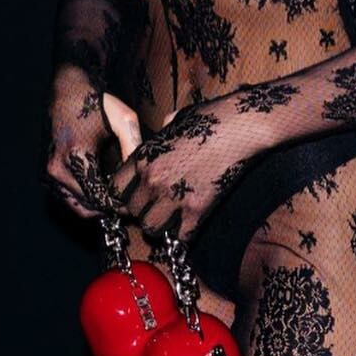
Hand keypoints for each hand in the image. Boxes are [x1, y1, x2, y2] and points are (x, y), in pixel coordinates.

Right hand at [41, 65, 137, 218]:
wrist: (66, 87)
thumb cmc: (95, 100)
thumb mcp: (123, 119)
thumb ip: (132, 148)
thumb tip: (139, 175)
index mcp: (76, 156)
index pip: (99, 198)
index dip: (118, 206)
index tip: (134, 205)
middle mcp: (57, 168)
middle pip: (86, 207)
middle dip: (108, 210)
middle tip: (128, 206)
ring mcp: (48, 171)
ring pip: (74, 205)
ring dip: (95, 207)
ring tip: (116, 200)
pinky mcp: (46, 170)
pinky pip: (66, 196)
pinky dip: (83, 199)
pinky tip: (101, 190)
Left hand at [104, 95, 261, 244]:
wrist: (239, 127)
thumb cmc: (209, 118)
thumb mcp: (174, 120)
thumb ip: (161, 132)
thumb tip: (162, 130)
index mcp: (143, 158)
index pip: (115, 189)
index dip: (125, 194)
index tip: (137, 194)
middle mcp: (153, 180)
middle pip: (133, 212)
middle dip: (144, 210)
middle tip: (159, 206)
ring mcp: (174, 197)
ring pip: (152, 228)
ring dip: (161, 225)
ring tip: (173, 217)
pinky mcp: (197, 210)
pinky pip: (181, 236)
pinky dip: (186, 232)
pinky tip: (193, 220)